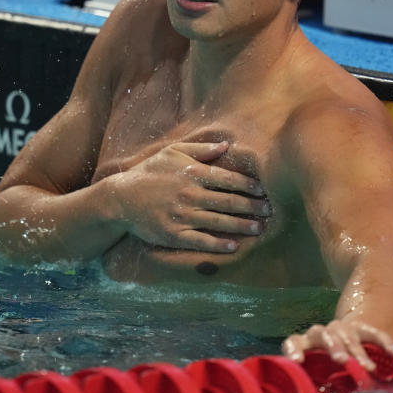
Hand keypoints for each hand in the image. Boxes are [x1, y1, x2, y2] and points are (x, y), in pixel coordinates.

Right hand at [107, 141, 268, 252]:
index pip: (228, 179)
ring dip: (242, 225)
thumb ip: (201, 149)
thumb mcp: (172, 152)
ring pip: (219, 222)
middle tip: (271, 210)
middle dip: (253, 206)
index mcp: (193, 173)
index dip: (249, 185)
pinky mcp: (175, 234)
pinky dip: (219, 244)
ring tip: (259, 228)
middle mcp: (191, 195)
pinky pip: (202, 241)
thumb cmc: (150, 172)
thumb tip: (227, 145)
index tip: (264, 190)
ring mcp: (183, 216)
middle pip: (229, 201)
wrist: (121, 198)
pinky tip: (234, 246)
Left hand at [282, 319, 392, 371]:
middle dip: (333, 346)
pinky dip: (383, 341)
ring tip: (368, 368)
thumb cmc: (329, 367)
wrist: (347, 344)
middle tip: (342, 360)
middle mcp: (322, 333)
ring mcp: (342, 328)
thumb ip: (319, 380)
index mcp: (306, 344)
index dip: (295, 349)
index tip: (298, 361)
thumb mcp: (321, 374)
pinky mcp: (361, 327)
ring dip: (357, 351)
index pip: (294, 341)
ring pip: (346, 334)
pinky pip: (372, 332)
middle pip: (322, 334)